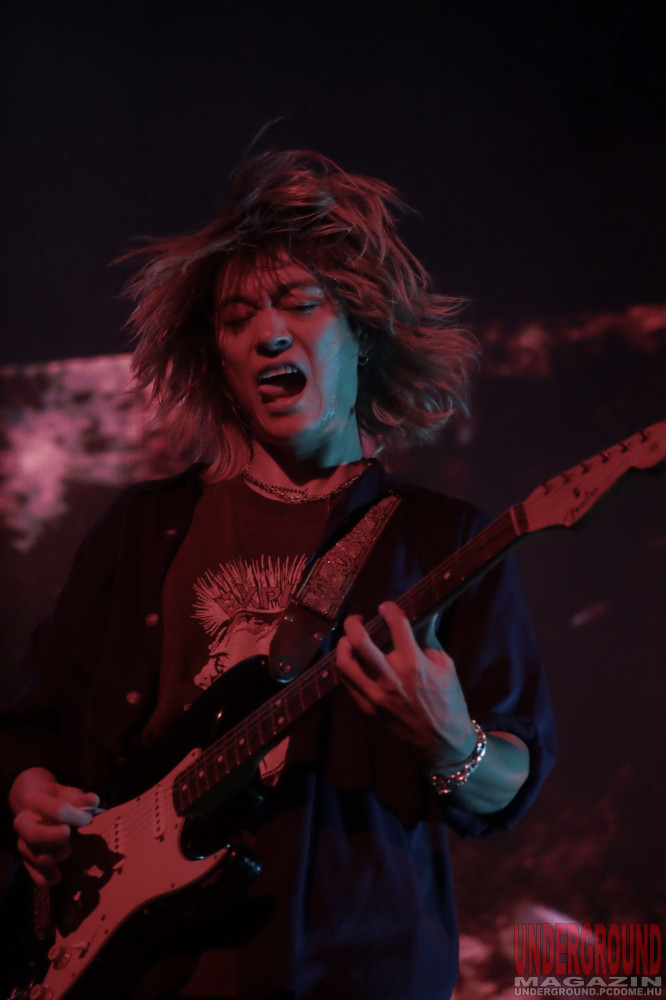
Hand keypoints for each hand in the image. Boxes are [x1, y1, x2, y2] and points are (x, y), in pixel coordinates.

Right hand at [9, 767, 101, 885]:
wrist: (35, 805)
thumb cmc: (57, 799)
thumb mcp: (68, 793)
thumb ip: (81, 798)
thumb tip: (94, 801)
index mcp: (33, 800)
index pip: (47, 807)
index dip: (68, 813)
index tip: (86, 818)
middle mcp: (23, 822)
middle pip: (32, 834)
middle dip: (52, 837)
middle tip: (68, 834)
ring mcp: (23, 842)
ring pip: (32, 855)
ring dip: (52, 857)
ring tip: (67, 851)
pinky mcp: (26, 859)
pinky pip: (32, 873)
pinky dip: (45, 878)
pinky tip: (57, 876)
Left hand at [336, 601, 475, 768]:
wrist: (441, 740)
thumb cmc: (448, 700)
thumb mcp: (446, 665)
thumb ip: (429, 638)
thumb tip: (426, 614)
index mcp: (414, 662)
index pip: (395, 624)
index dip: (389, 609)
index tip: (386, 608)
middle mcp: (391, 676)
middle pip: (359, 640)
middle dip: (354, 623)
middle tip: (358, 619)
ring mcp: (375, 694)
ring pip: (344, 662)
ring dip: (343, 645)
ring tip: (348, 640)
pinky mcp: (367, 708)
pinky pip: (346, 683)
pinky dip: (345, 667)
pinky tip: (351, 660)